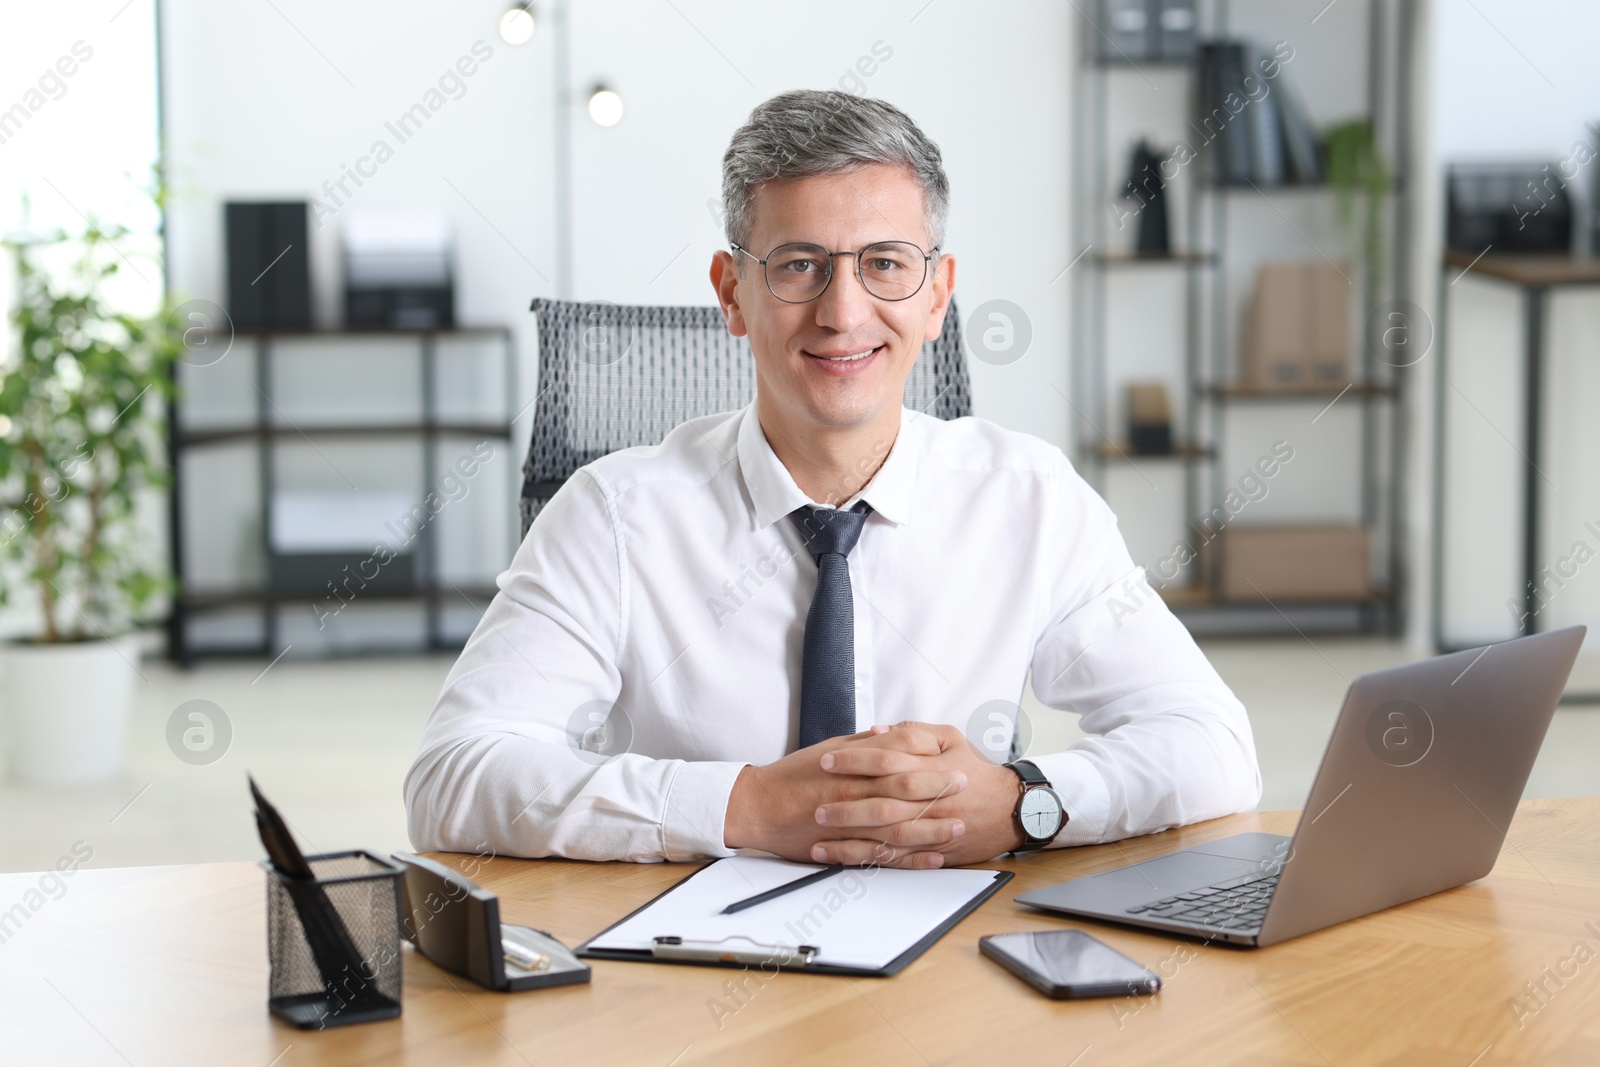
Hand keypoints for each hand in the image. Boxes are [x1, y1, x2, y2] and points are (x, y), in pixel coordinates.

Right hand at [723, 726, 969, 863]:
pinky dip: (910, 859)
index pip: (899, 757)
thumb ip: (863, 744)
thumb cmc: (793, 776)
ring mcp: (849, 824)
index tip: (955, 757)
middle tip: (967, 786)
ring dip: (932, 827)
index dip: (930, 758)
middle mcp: (853, 793)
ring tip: (959, 826)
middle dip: (939, 789)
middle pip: (905, 789)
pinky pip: (883, 856)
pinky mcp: (843, 849)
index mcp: (851, 766)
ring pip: (898, 827)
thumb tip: (892, 732)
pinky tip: (933, 858)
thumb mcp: (829, 750)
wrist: (757, 807)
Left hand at [809, 722, 1025, 868]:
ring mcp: (929, 830)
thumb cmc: (976, 772)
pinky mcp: (930, 853)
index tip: (827, 760)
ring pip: (884, 837)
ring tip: (817, 837)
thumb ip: (914, 733)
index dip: (855, 761)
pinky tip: (841, 858)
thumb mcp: (952, 739)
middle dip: (845, 804)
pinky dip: (866, 860)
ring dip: (849, 839)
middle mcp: (929, 801)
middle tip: (814, 804)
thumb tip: (877, 732)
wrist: (1011, 810)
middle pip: (881, 802)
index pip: (887, 762)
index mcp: (932, 769)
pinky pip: (894, 860)